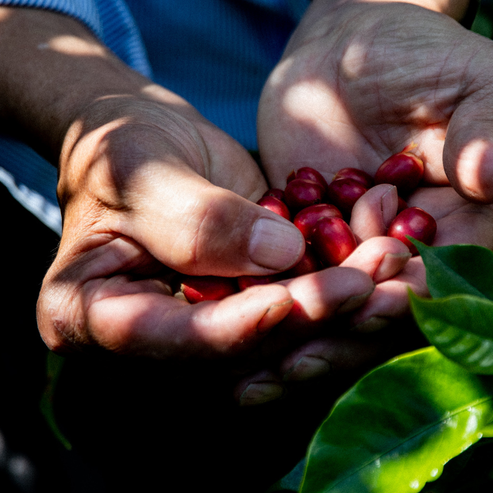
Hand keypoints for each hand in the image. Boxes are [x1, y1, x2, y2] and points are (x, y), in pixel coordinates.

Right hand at [0, 6, 382, 368]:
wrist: (141, 136)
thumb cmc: (118, 145)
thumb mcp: (138, 165)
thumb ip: (194, 215)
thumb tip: (279, 256)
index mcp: (89, 320)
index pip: (173, 340)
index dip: (237, 328)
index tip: (295, 298)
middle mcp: (154, 348)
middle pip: (241, 356)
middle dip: (316, 321)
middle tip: (381, 283)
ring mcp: (210, 338)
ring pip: (287, 344)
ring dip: (351, 313)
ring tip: (403, 271)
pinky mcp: (255, 315)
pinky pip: (308, 315)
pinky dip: (357, 291)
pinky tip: (404, 260)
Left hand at [252, 0, 492, 386]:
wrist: (350, 41)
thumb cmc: (425, 49)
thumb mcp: (477, 75)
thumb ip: (489, 127)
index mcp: (490, 220)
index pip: (455, 268)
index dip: (417, 288)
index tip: (381, 298)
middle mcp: (436, 257)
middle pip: (395, 309)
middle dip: (351, 332)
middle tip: (303, 354)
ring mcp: (373, 264)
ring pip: (343, 317)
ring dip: (305, 346)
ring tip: (260, 375)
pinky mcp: (318, 260)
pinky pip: (296, 298)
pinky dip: (267, 325)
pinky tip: (231, 366)